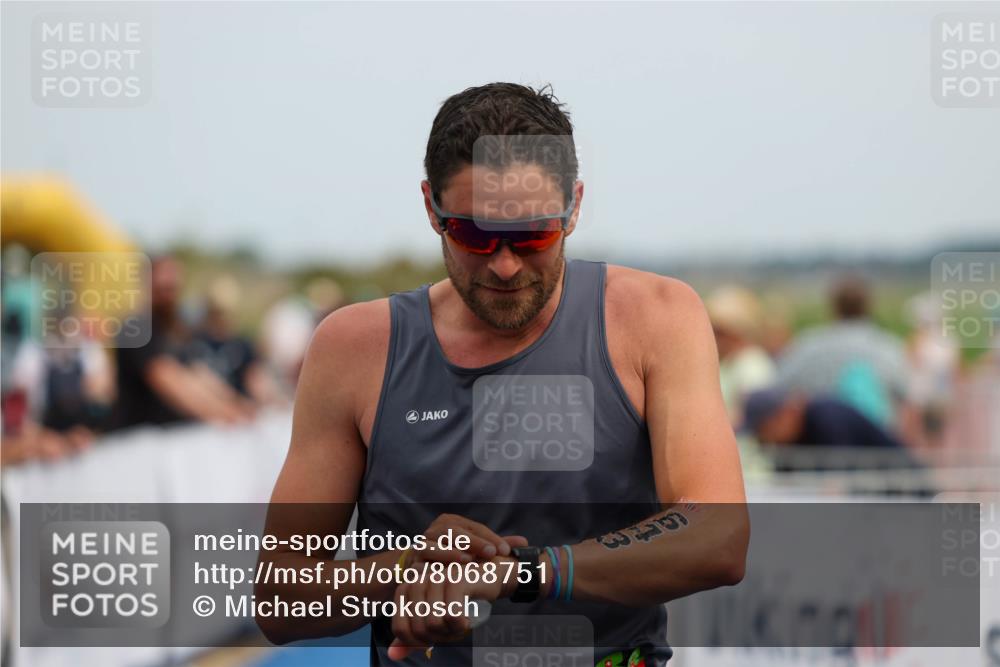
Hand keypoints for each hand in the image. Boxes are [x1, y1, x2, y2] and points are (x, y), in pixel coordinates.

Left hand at [387, 559, 507, 660]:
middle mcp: (418, 581)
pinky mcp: (455, 579)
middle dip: (438, 637)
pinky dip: (460, 624)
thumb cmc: (461, 599)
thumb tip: (392, 655)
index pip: (400, 629)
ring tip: (460, 622)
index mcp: (407, 589)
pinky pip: (451, 615)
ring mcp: (436, 578)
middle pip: (419, 629)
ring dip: (451, 631)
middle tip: (452, 628)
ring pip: (433, 623)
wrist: (490, 576)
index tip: (435, 634)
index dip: (419, 640)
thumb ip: (413, 635)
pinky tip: (467, 619)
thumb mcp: (435, 619)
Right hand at [411, 513, 526, 564]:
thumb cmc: (454, 559)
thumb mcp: (476, 551)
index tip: (506, 552)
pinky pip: (424, 556)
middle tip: (492, 554)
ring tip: (469, 560)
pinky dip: (436, 560)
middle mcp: (437, 528)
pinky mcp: (413, 556)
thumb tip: (525, 543)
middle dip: (475, 542)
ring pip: (438, 541)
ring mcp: (423, 541)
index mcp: (453, 522)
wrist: (421, 571)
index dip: (492, 538)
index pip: (475, 528)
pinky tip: (447, 569)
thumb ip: (497, 546)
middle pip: (457, 532)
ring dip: (453, 551)